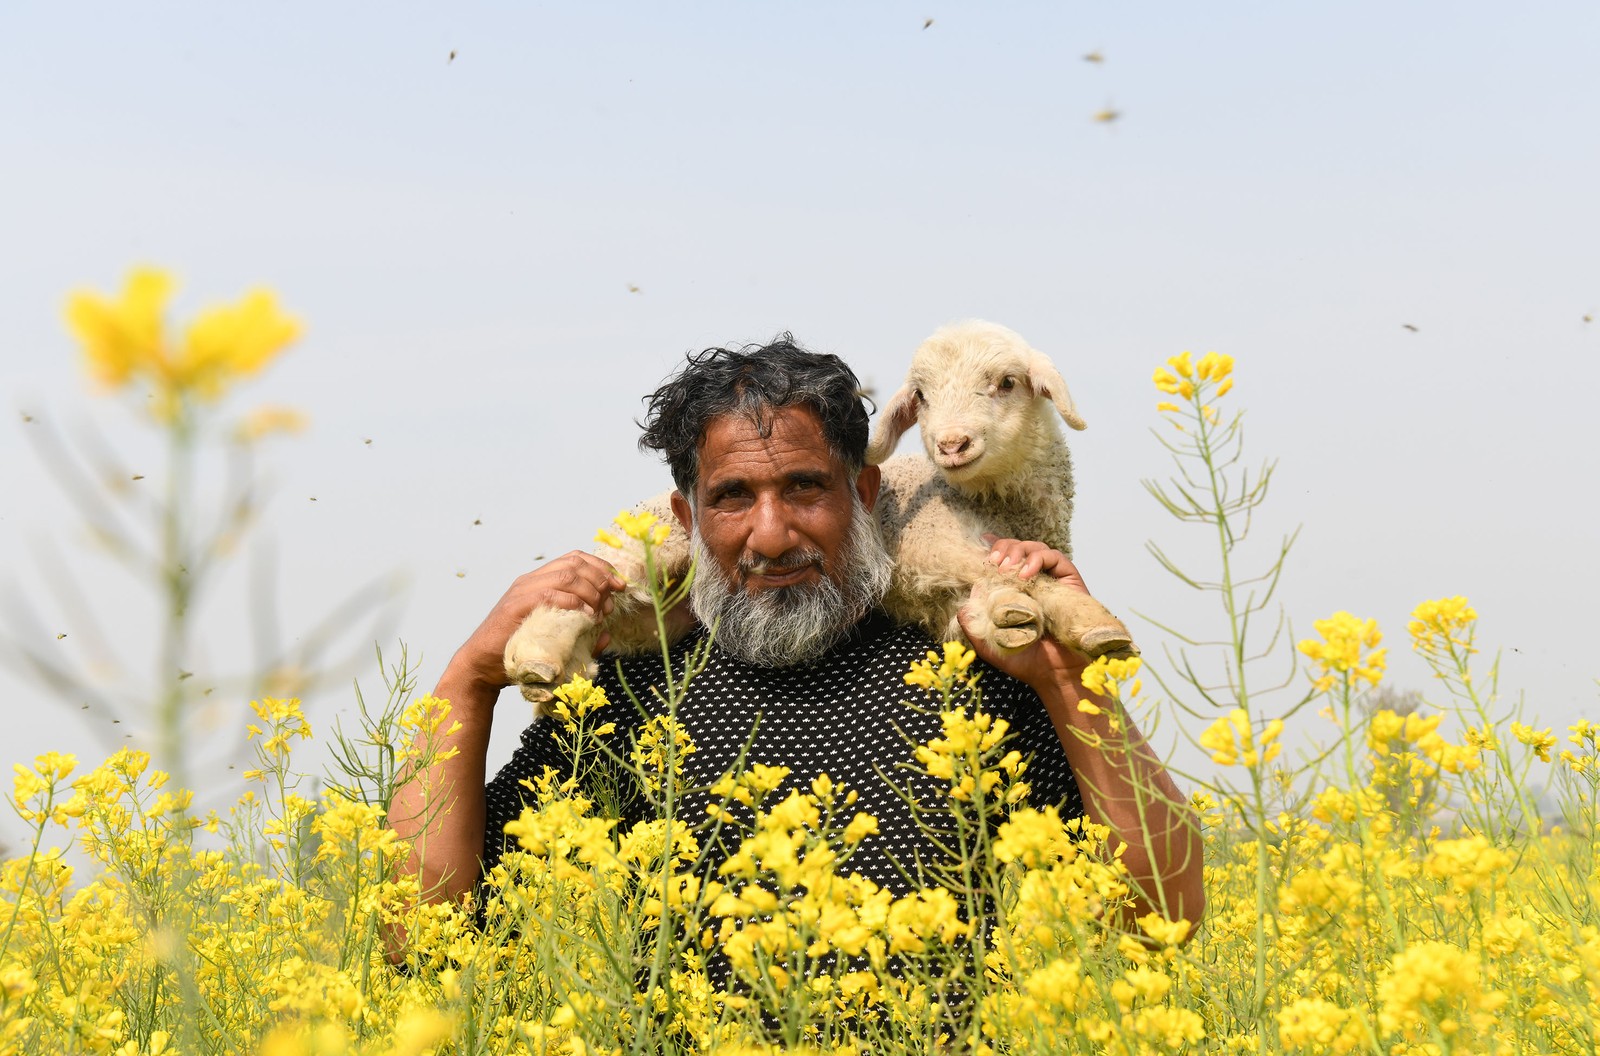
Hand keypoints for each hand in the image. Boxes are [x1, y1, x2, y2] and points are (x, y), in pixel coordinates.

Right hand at [453, 551, 625, 689]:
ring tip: (599, 612)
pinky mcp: (515, 606)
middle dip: (601, 578)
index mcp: (540, 581)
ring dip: (590, 591)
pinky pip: (548, 594)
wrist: (483, 667)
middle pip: (574, 563)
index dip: (601, 567)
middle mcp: (531, 580)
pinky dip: (572, 602)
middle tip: (611, 601)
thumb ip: (581, 636)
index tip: (619, 585)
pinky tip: (585, 616)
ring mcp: (521, 591)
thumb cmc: (520, 654)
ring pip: (565, 576)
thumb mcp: (557, 641)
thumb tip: (607, 635)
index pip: (575, 558)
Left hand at [967, 537, 1093, 690]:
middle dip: (1003, 548)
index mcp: (1015, 591)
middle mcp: (1034, 583)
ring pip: (1035, 548)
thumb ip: (972, 621)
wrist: (1054, 674)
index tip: (982, 541)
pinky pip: (1055, 557)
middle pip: (1018, 549)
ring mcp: (1052, 581)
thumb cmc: (1024, 660)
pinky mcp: (1070, 581)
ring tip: (1006, 568)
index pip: (1004, 560)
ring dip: (1018, 551)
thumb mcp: (986, 642)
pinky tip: (1026, 574)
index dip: (994, 546)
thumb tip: (971, 591)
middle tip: (993, 561)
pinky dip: (1037, 559)